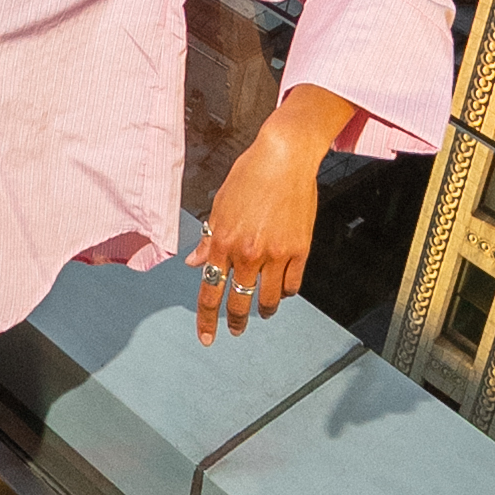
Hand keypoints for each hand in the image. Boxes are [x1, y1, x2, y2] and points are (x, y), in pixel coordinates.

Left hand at [190, 85, 356, 342]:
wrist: (284, 158)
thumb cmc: (249, 176)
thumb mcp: (220, 206)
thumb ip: (209, 240)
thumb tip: (194, 263)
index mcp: (223, 242)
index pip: (210, 290)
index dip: (206, 318)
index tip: (206, 337)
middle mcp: (248, 253)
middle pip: (238, 302)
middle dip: (235, 322)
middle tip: (235, 331)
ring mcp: (276, 254)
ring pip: (269, 299)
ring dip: (264, 310)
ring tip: (263, 312)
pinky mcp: (300, 249)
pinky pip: (293, 284)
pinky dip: (287, 292)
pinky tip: (283, 290)